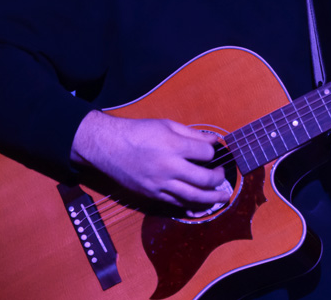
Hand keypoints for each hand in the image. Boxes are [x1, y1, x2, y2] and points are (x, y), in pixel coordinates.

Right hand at [71, 111, 229, 208]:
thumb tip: (214, 140)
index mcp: (174, 146)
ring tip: (222, 197)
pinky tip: (200, 204)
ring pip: (193, 197)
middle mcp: (169, 168)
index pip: (206, 154)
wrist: (108, 147)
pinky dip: (191, 205)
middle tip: (222, 176)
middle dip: (218, 179)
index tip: (211, 152)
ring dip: (212, 199)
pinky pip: (176, 203)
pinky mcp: (152, 194)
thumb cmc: (138, 132)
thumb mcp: (167, 125)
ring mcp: (160, 184)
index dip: (213, 153)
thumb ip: (193, 134)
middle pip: (204, 180)